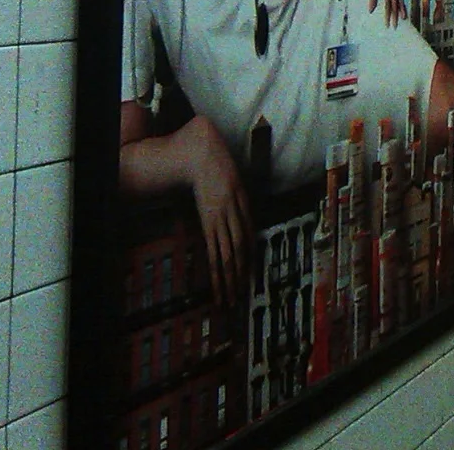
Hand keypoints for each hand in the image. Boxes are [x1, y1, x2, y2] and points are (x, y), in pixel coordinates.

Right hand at [181, 116, 252, 306]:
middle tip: (240, 297)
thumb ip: (235, 198)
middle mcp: (238, 215)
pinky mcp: (209, 219)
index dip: (249, 260)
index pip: (248, 239)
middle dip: (240, 277)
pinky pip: (215, 247)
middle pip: (241, 252)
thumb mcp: (233, 180)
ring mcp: (224, 219)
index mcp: (244, 205)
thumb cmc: (218, 164)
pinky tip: (221, 278)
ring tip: (230, 297)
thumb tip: (236, 213)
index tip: (249, 277)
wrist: (204, 154)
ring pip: (230, 255)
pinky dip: (219, 265)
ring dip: (230, 278)